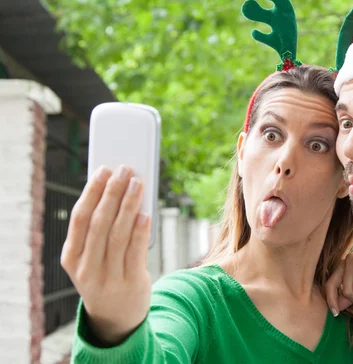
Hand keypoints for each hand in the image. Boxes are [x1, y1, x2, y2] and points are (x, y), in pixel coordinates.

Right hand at [61, 165, 151, 344]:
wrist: (117, 318)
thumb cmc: (106, 275)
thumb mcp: (92, 258)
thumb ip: (100, 230)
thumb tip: (117, 191)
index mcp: (71, 258)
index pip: (80, 219)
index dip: (92, 192)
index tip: (104, 170)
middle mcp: (86, 269)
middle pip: (100, 223)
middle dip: (113, 192)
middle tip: (125, 170)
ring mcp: (108, 278)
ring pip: (118, 234)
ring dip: (129, 205)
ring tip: (137, 184)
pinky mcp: (131, 283)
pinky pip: (135, 251)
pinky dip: (140, 230)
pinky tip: (145, 213)